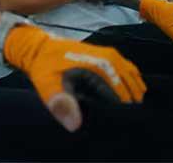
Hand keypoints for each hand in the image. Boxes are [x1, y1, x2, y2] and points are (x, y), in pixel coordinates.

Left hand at [4, 25, 145, 131]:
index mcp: (98, 66)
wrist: (39, 47)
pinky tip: (129, 95)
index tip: (119, 123)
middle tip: (126, 119)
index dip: (121, 111)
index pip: (121, 94)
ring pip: (132, 76)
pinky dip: (131, 81)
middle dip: (130, 102)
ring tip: (129, 110)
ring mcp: (109, 53)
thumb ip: (61, 103)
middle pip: (130, 85)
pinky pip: (127, 69)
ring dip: (133, 92)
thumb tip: (74, 125)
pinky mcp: (107, 53)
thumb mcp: (48, 85)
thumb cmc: (44, 67)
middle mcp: (108, 57)